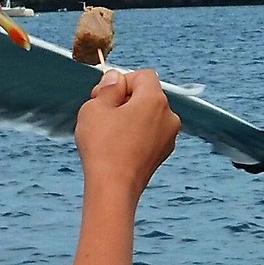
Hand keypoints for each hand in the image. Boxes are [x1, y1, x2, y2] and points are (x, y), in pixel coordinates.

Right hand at [74, 69, 178, 205]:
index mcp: (155, 100)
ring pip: (148, 115)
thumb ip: (108, 87)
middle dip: (124, 99)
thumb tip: (116, 78)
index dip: (121, 81)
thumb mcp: (94, 107)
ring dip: (129, 117)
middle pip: (147, 95)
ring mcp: (169, 136)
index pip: (142, 75)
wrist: (114, 188)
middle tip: (101, 113)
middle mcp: (169, 116)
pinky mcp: (163, 153)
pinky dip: (136, 133)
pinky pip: (149, 133)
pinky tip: (118, 146)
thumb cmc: (102, 147)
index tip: (103, 96)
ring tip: (108, 133)